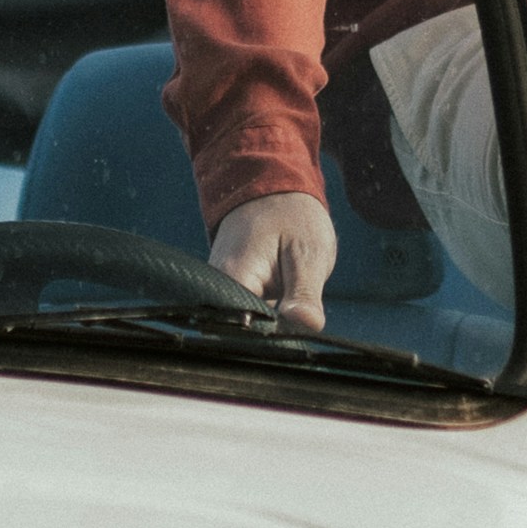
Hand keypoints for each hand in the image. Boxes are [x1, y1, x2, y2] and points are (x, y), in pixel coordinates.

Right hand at [208, 191, 337, 331]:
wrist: (270, 188)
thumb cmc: (291, 215)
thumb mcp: (308, 253)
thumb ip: (305, 294)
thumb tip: (306, 327)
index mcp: (233, 276)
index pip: (244, 327)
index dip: (272, 340)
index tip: (297, 339)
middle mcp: (218, 286)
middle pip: (243, 329)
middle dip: (273, 334)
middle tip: (300, 321)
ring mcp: (222, 288)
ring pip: (247, 323)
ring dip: (271, 324)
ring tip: (292, 308)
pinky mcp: (230, 290)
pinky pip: (248, 313)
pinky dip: (268, 313)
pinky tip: (284, 305)